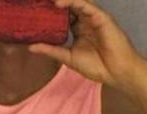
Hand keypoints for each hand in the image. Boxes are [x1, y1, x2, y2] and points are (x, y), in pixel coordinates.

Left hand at [28, 0, 145, 90]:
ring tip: (46, 0)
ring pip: (75, 2)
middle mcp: (84, 20)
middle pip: (68, 5)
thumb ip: (50, 50)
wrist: (116, 72)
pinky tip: (58, 3)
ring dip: (62, 0)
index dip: (49, 12)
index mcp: (78, 29)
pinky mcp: (100, 16)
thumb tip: (30, 47)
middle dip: (53, 3)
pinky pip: (85, 5)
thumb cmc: (96, 66)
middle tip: (36, 1)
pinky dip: (72, 2)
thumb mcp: (68, 58)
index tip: (33, 9)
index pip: (62, 15)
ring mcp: (93, 17)